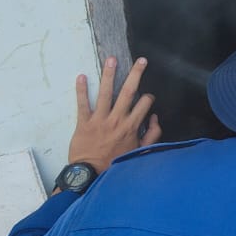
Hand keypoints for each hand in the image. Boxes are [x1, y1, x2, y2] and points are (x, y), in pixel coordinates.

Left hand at [67, 56, 161, 172]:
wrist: (90, 175)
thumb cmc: (115, 164)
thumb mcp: (139, 153)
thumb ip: (151, 135)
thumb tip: (155, 118)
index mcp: (131, 126)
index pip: (144, 103)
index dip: (148, 98)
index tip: (147, 98)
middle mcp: (117, 119)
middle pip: (128, 91)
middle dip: (136, 74)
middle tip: (141, 60)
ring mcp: (99, 119)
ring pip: (106, 92)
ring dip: (109, 74)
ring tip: (111, 59)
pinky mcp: (84, 123)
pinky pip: (82, 103)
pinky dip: (81, 90)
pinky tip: (81, 76)